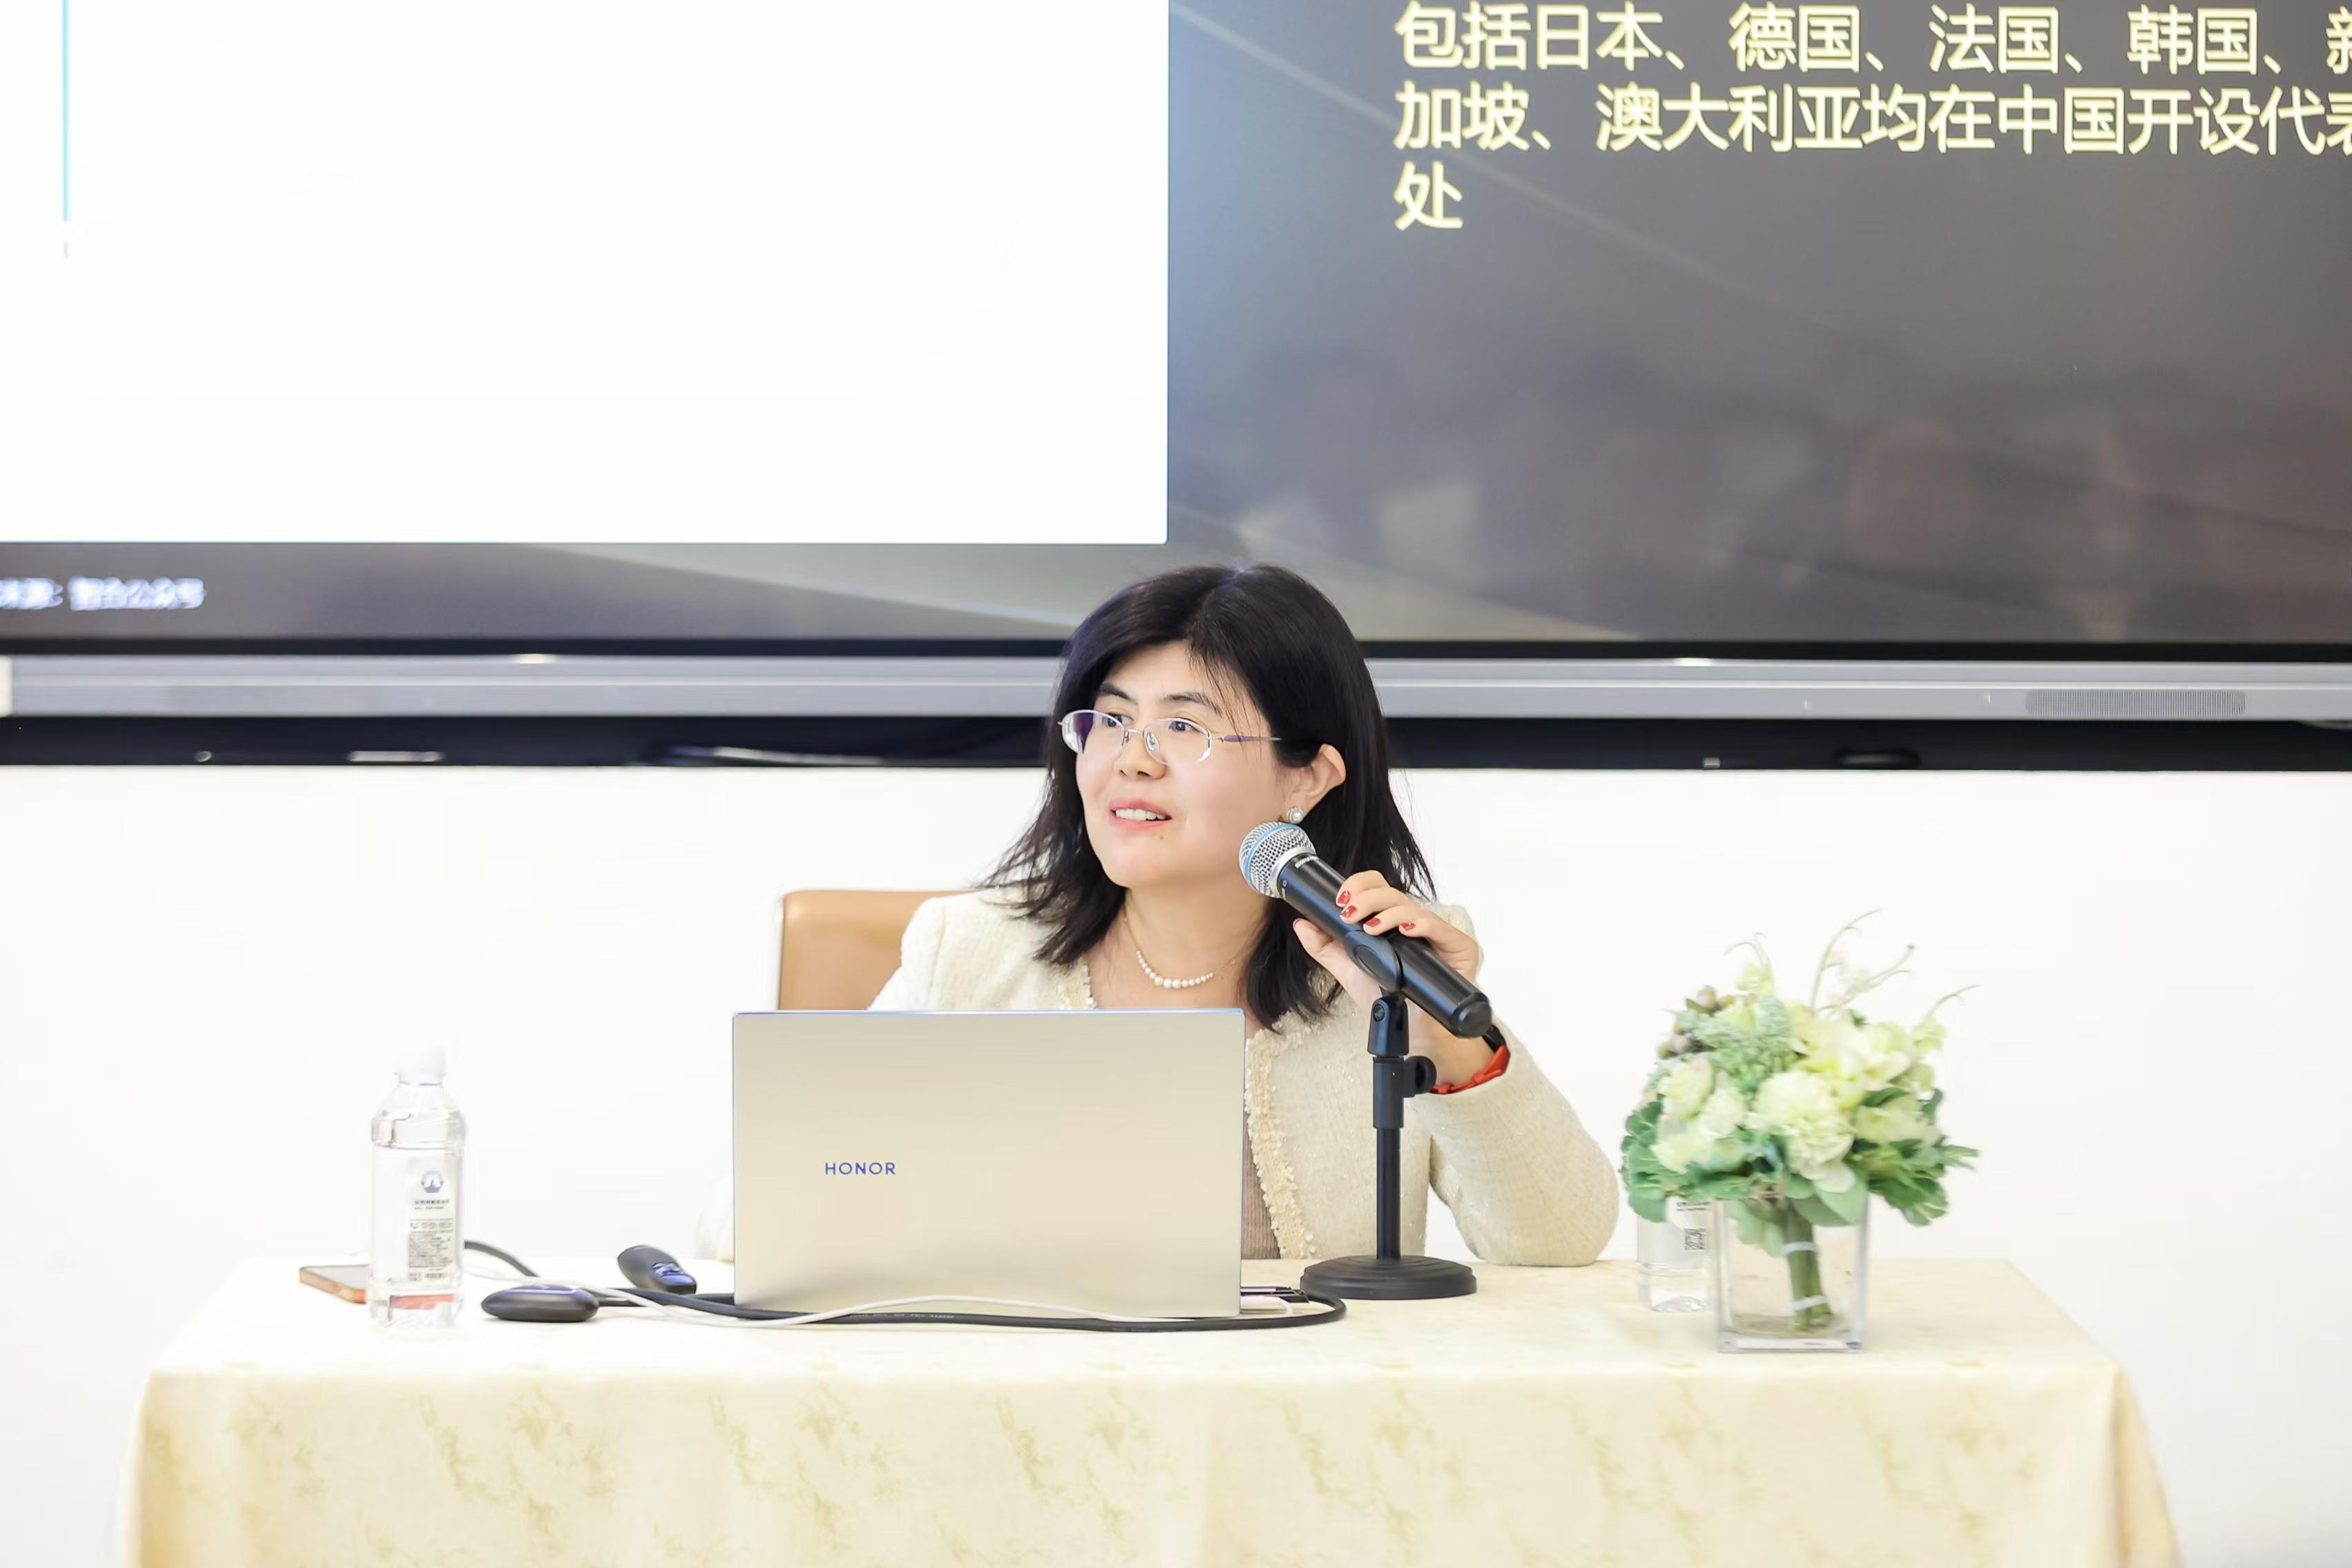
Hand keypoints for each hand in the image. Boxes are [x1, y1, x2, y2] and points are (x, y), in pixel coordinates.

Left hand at [1288, 870, 1479, 1011]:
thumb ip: (1325, 947)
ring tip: (1370, 928)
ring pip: (1412, 907)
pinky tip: (1405, 930)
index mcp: (1391, 922)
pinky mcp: (1459, 947)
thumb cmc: (1389, 999)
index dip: (1359, 886)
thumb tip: (1302, 923)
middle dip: (1367, 898)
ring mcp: (1438, 933)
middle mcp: (1414, 922)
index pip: (1378, 888)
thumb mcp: (1349, 970)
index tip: (1340, 900)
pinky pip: (1441, 927)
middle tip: (1349, 913)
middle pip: (1392, 893)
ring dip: (1387, 913)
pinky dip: (1421, 924)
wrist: (1416, 1033)